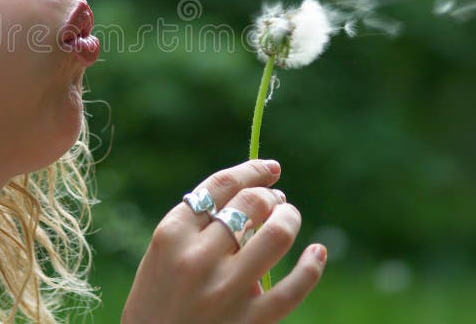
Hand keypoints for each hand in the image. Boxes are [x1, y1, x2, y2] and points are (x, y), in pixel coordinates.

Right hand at [121, 159, 325, 323]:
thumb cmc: (157, 302)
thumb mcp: (162, 256)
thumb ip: (198, 228)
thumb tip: (254, 198)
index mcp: (171, 235)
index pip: (220, 186)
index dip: (252, 170)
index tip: (269, 168)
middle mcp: (197, 258)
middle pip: (251, 204)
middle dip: (270, 196)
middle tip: (276, 201)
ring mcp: (225, 291)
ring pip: (276, 235)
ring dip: (289, 218)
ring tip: (288, 218)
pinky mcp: (250, 323)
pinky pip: (293, 289)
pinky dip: (311, 266)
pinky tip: (318, 252)